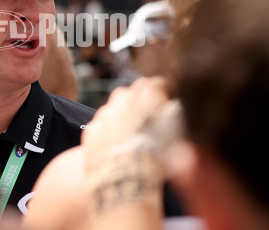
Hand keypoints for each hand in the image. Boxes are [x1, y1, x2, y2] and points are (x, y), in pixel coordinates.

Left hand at [81, 77, 180, 218]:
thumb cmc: (159, 160)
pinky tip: (117, 150)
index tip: (166, 107)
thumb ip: (172, 116)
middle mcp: (124, 97)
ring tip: (132, 141)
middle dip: (140, 104)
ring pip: (115, 109)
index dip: (163, 96)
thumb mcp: (176, 135)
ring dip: (123, 119)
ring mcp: (105, 113)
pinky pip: (102, 126)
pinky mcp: (91, 129)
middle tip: (148, 125)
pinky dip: (108, 134)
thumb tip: (173, 113)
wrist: (126, 184)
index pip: (158, 84)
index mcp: (148, 93)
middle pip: (133, 93)